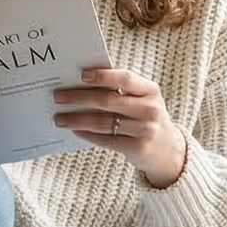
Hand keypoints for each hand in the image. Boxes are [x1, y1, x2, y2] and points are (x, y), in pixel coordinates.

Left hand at [53, 66, 187, 187]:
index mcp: (151, 90)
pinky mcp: (138, 148)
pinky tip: (74, 130)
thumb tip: (80, 83)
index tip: (80, 75)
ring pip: (103, 123)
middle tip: (58, 97)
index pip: (125, 78)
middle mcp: (151, 109)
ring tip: (59, 118)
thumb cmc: (146, 118)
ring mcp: (146, 130)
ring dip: (77, 119)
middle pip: (108, 100)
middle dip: (79, 98)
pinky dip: (87, 134)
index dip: (103, 76)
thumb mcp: (142, 100)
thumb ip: (120, 91)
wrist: (168, 151)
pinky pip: (106, 140)